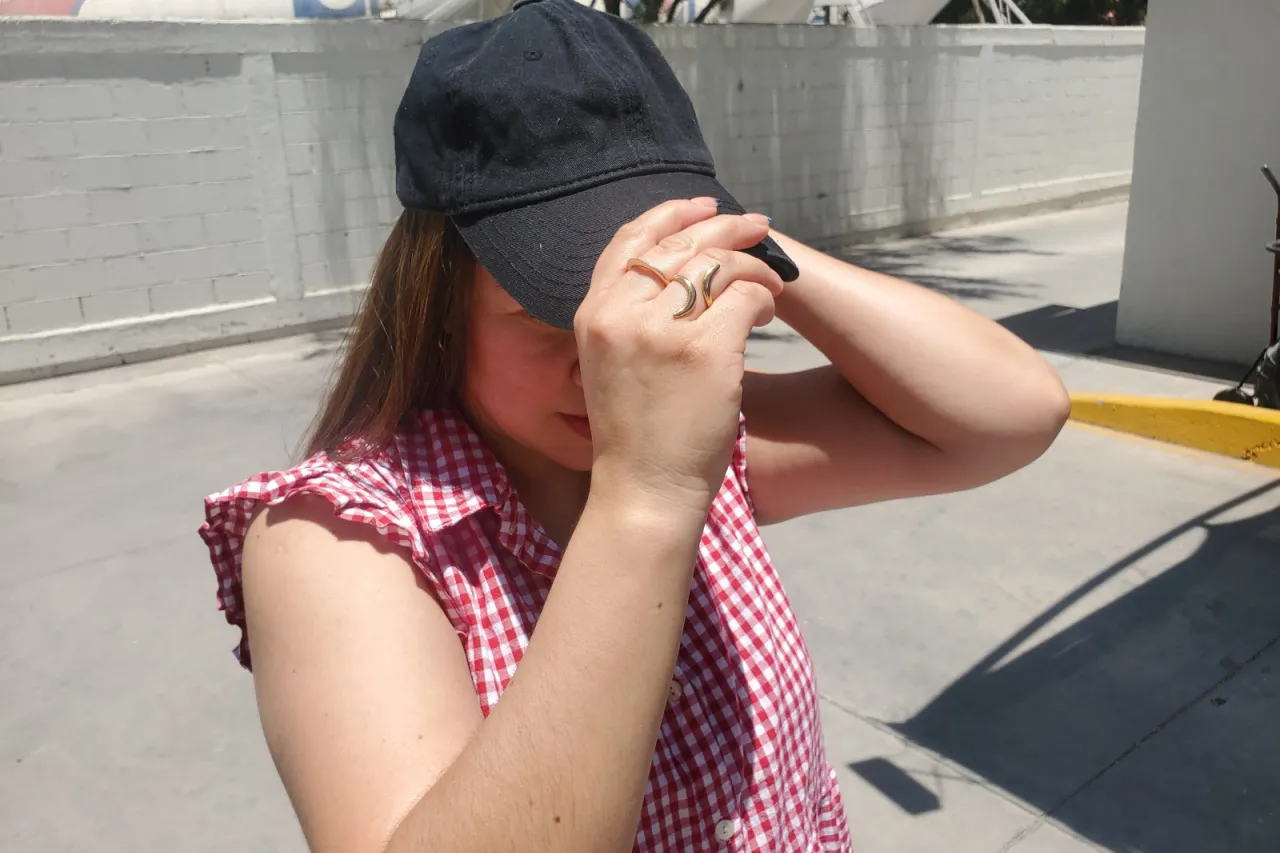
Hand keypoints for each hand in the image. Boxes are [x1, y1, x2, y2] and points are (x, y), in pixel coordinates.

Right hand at [575, 198, 783, 516]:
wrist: (644, 489)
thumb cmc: (636, 433)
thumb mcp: (610, 363)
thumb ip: (630, 316)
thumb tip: (682, 269)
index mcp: (594, 314)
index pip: (631, 239)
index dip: (671, 213)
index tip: (704, 206)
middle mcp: (621, 314)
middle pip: (681, 244)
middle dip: (725, 227)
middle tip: (758, 227)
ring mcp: (662, 331)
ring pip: (718, 264)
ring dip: (753, 266)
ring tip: (772, 283)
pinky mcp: (705, 351)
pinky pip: (745, 297)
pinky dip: (764, 297)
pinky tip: (768, 312)